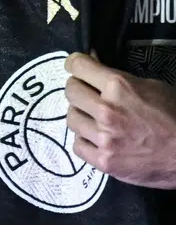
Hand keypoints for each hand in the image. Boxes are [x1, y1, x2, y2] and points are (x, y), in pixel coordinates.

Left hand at [64, 52, 175, 187]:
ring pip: (71, 118)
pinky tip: (97, 138)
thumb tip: (93, 63)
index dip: (75, 64)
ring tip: (95, 118)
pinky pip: (77, 145)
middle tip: (87, 93)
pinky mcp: (104, 161)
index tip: (76, 66)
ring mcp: (104, 138)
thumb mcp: (153, 87)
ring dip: (81, 115)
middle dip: (78, 88)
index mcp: (120, 87)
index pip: (78, 66)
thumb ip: (120, 78)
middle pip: (71, 92)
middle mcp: (107, 110)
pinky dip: (85, 140)